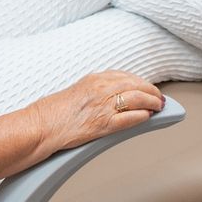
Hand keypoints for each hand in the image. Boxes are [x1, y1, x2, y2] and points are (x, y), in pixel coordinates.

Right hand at [32, 71, 164, 153]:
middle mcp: (101, 88)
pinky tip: (149, 118)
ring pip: (137, 98)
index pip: (125, 76)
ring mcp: (103, 106)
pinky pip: (130, 118)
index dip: (140, 82)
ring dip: (152, 102)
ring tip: (159, 107)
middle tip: (159, 98)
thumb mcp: (77, 91)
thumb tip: (110, 95)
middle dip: (151, 91)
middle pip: (136, 85)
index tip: (147, 87)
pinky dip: (143, 116)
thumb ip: (95, 90)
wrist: (42, 125)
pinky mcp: (104, 124)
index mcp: (94, 79)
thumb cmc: (54, 112)